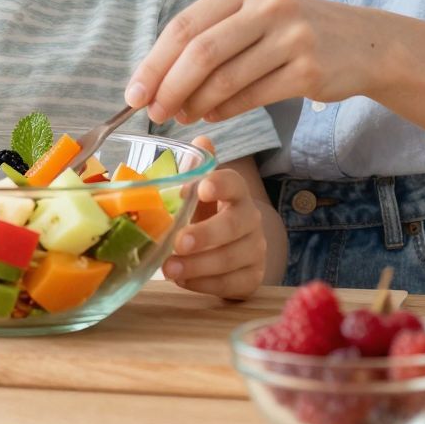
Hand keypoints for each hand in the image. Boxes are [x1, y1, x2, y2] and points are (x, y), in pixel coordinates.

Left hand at [125, 0, 380, 125]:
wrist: (363, 43)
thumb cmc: (294, 32)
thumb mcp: (255, 17)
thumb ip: (211, 38)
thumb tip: (157, 80)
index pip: (186, 24)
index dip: (154, 62)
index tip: (133, 92)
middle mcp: (269, 5)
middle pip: (201, 51)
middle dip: (169, 87)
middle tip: (154, 113)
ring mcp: (292, 36)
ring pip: (226, 78)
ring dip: (196, 104)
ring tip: (183, 117)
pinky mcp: (309, 69)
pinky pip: (253, 96)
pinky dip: (226, 111)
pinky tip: (214, 116)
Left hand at [161, 141, 268, 299]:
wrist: (229, 251)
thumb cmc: (206, 216)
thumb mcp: (197, 195)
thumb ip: (196, 170)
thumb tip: (201, 139)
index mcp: (236, 193)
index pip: (234, 183)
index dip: (220, 184)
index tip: (200, 188)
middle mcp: (251, 219)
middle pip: (236, 224)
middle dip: (207, 234)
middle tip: (179, 242)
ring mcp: (255, 250)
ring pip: (232, 258)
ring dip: (199, 265)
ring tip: (169, 269)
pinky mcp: (252, 278)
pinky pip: (231, 283)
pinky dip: (205, 284)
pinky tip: (183, 281)